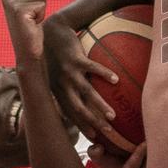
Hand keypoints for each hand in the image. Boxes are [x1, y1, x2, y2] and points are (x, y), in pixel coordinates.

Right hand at [1, 0, 46, 60]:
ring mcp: (12, 4)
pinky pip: (42, 4)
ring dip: (41, 10)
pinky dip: (41, 15)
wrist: (28, 50)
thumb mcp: (30, 6)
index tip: (31, 13)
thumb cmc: (32, 29)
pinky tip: (32, 24)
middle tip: (32, 18)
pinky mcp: (19, 11)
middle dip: (41, 3)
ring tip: (32, 21)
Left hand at [43, 18, 117, 139]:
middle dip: (92, 121)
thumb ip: (65, 88)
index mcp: (56, 90)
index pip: (69, 113)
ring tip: (113, 115)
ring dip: (99, 105)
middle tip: (107, 131)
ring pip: (86, 92)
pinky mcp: (75, 58)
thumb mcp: (55, 73)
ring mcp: (68, 72)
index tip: (95, 137)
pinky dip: (104, 74)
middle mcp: (61, 84)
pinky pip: (92, 68)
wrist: (51, 31)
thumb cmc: (56, 53)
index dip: (81, 125)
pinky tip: (116, 80)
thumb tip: (81, 101)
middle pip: (78, 107)